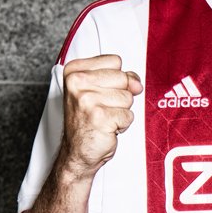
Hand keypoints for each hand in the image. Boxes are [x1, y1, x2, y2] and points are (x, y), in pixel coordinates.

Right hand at [60, 54, 143, 179]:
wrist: (77, 151)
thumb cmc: (88, 119)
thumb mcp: (100, 89)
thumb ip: (121, 77)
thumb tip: (136, 84)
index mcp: (74, 71)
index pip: (115, 61)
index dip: (115, 78)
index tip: (101, 90)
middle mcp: (77, 83)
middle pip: (123, 77)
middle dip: (120, 95)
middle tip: (103, 107)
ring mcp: (87, 100)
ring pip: (128, 97)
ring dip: (121, 111)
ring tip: (104, 117)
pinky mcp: (99, 117)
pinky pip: (128, 115)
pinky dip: (122, 124)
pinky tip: (107, 127)